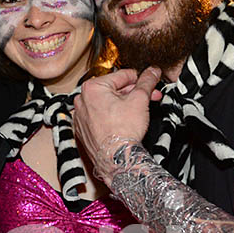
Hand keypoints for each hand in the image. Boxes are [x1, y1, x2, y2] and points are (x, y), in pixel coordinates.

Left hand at [73, 67, 160, 186]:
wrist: (117, 161)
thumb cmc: (123, 132)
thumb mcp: (140, 100)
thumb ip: (146, 82)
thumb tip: (152, 72)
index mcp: (92, 87)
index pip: (122, 76)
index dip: (140, 79)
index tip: (150, 81)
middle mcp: (82, 100)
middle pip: (114, 90)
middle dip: (134, 93)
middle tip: (150, 96)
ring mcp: (81, 117)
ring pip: (107, 104)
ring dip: (124, 104)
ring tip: (140, 110)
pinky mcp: (84, 130)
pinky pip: (100, 118)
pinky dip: (113, 117)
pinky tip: (126, 121)